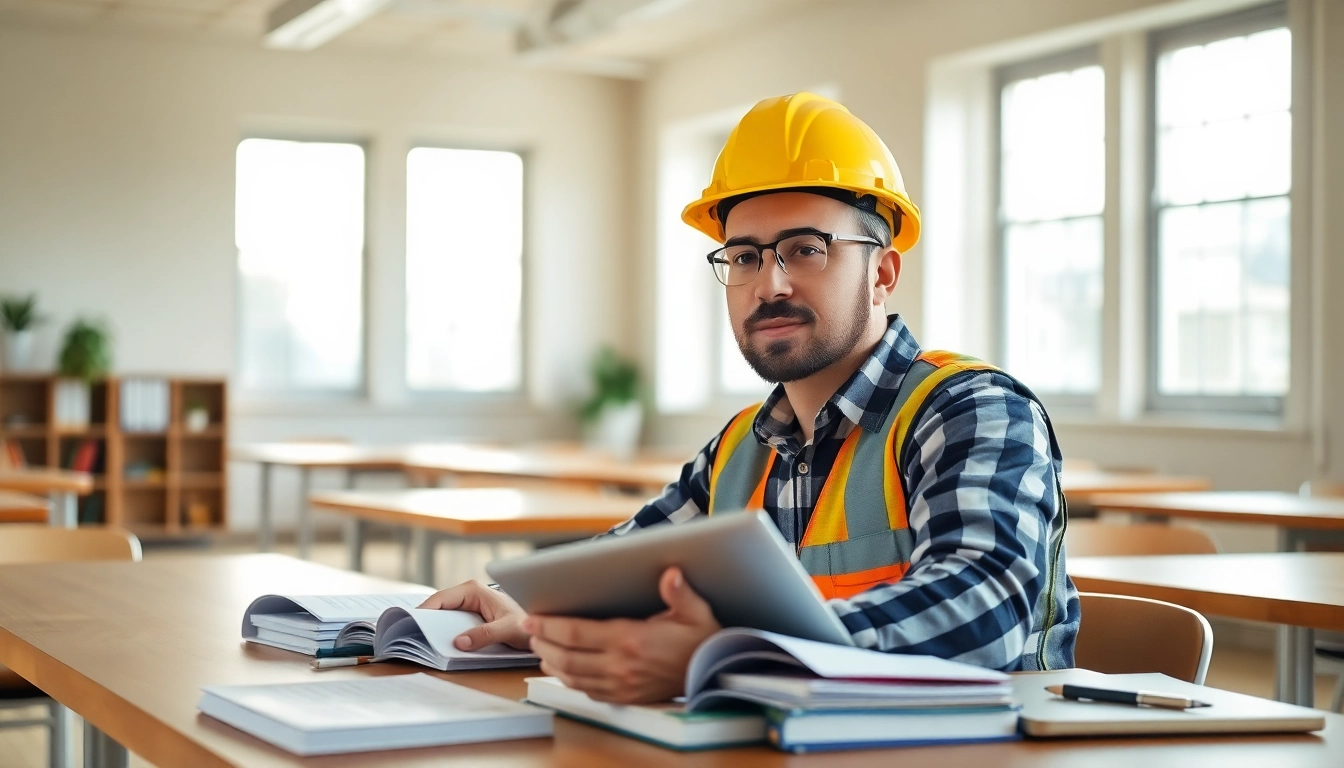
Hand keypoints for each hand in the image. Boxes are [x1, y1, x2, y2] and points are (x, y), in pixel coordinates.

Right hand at [418, 580, 529, 650]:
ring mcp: (469, 603)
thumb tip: (459, 642)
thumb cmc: (526, 622)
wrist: (540, 624)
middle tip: (410, 635)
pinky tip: (438, 642)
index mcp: (473, 590)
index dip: (423, 611)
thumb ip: (485, 635)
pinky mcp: (471, 614)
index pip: (440, 599)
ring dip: (434, 626)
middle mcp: (468, 593)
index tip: (409, 624)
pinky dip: (444, 630)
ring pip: (444, 614)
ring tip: (419, 640)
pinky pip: (451, 621)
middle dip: (425, 619)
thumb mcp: (507, 630)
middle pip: (439, 606)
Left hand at [523, 567, 720, 704]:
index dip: (550, 625)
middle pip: (568, 656)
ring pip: (573, 676)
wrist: (714, 673)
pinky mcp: (626, 697)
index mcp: (632, 640)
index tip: (532, 617)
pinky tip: (562, 669)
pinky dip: (569, 680)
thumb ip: (680, 593)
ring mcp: (622, 685)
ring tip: (540, 646)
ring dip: (551, 662)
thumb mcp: (696, 611)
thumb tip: (671, 574)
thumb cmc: (703, 639)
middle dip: (543, 642)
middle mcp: (622, 666)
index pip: (578, 633)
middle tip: (529, 629)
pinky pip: (588, 690)